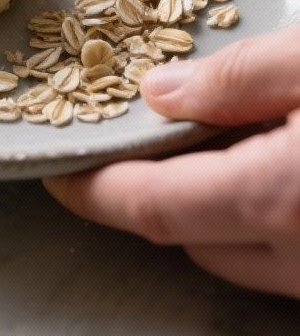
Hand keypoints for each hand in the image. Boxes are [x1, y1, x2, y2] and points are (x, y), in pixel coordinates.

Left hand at [44, 27, 299, 298]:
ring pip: (248, 258)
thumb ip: (241, 76)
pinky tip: (285, 161)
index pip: (153, 206)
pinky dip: (273, 221)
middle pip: (195, 240)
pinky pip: (291, 259)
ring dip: (223, 210)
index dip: (95, 191)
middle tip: (157, 131)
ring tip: (232, 136)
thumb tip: (162, 92)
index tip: (58, 172)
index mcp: (279, 198)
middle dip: (162, 191)